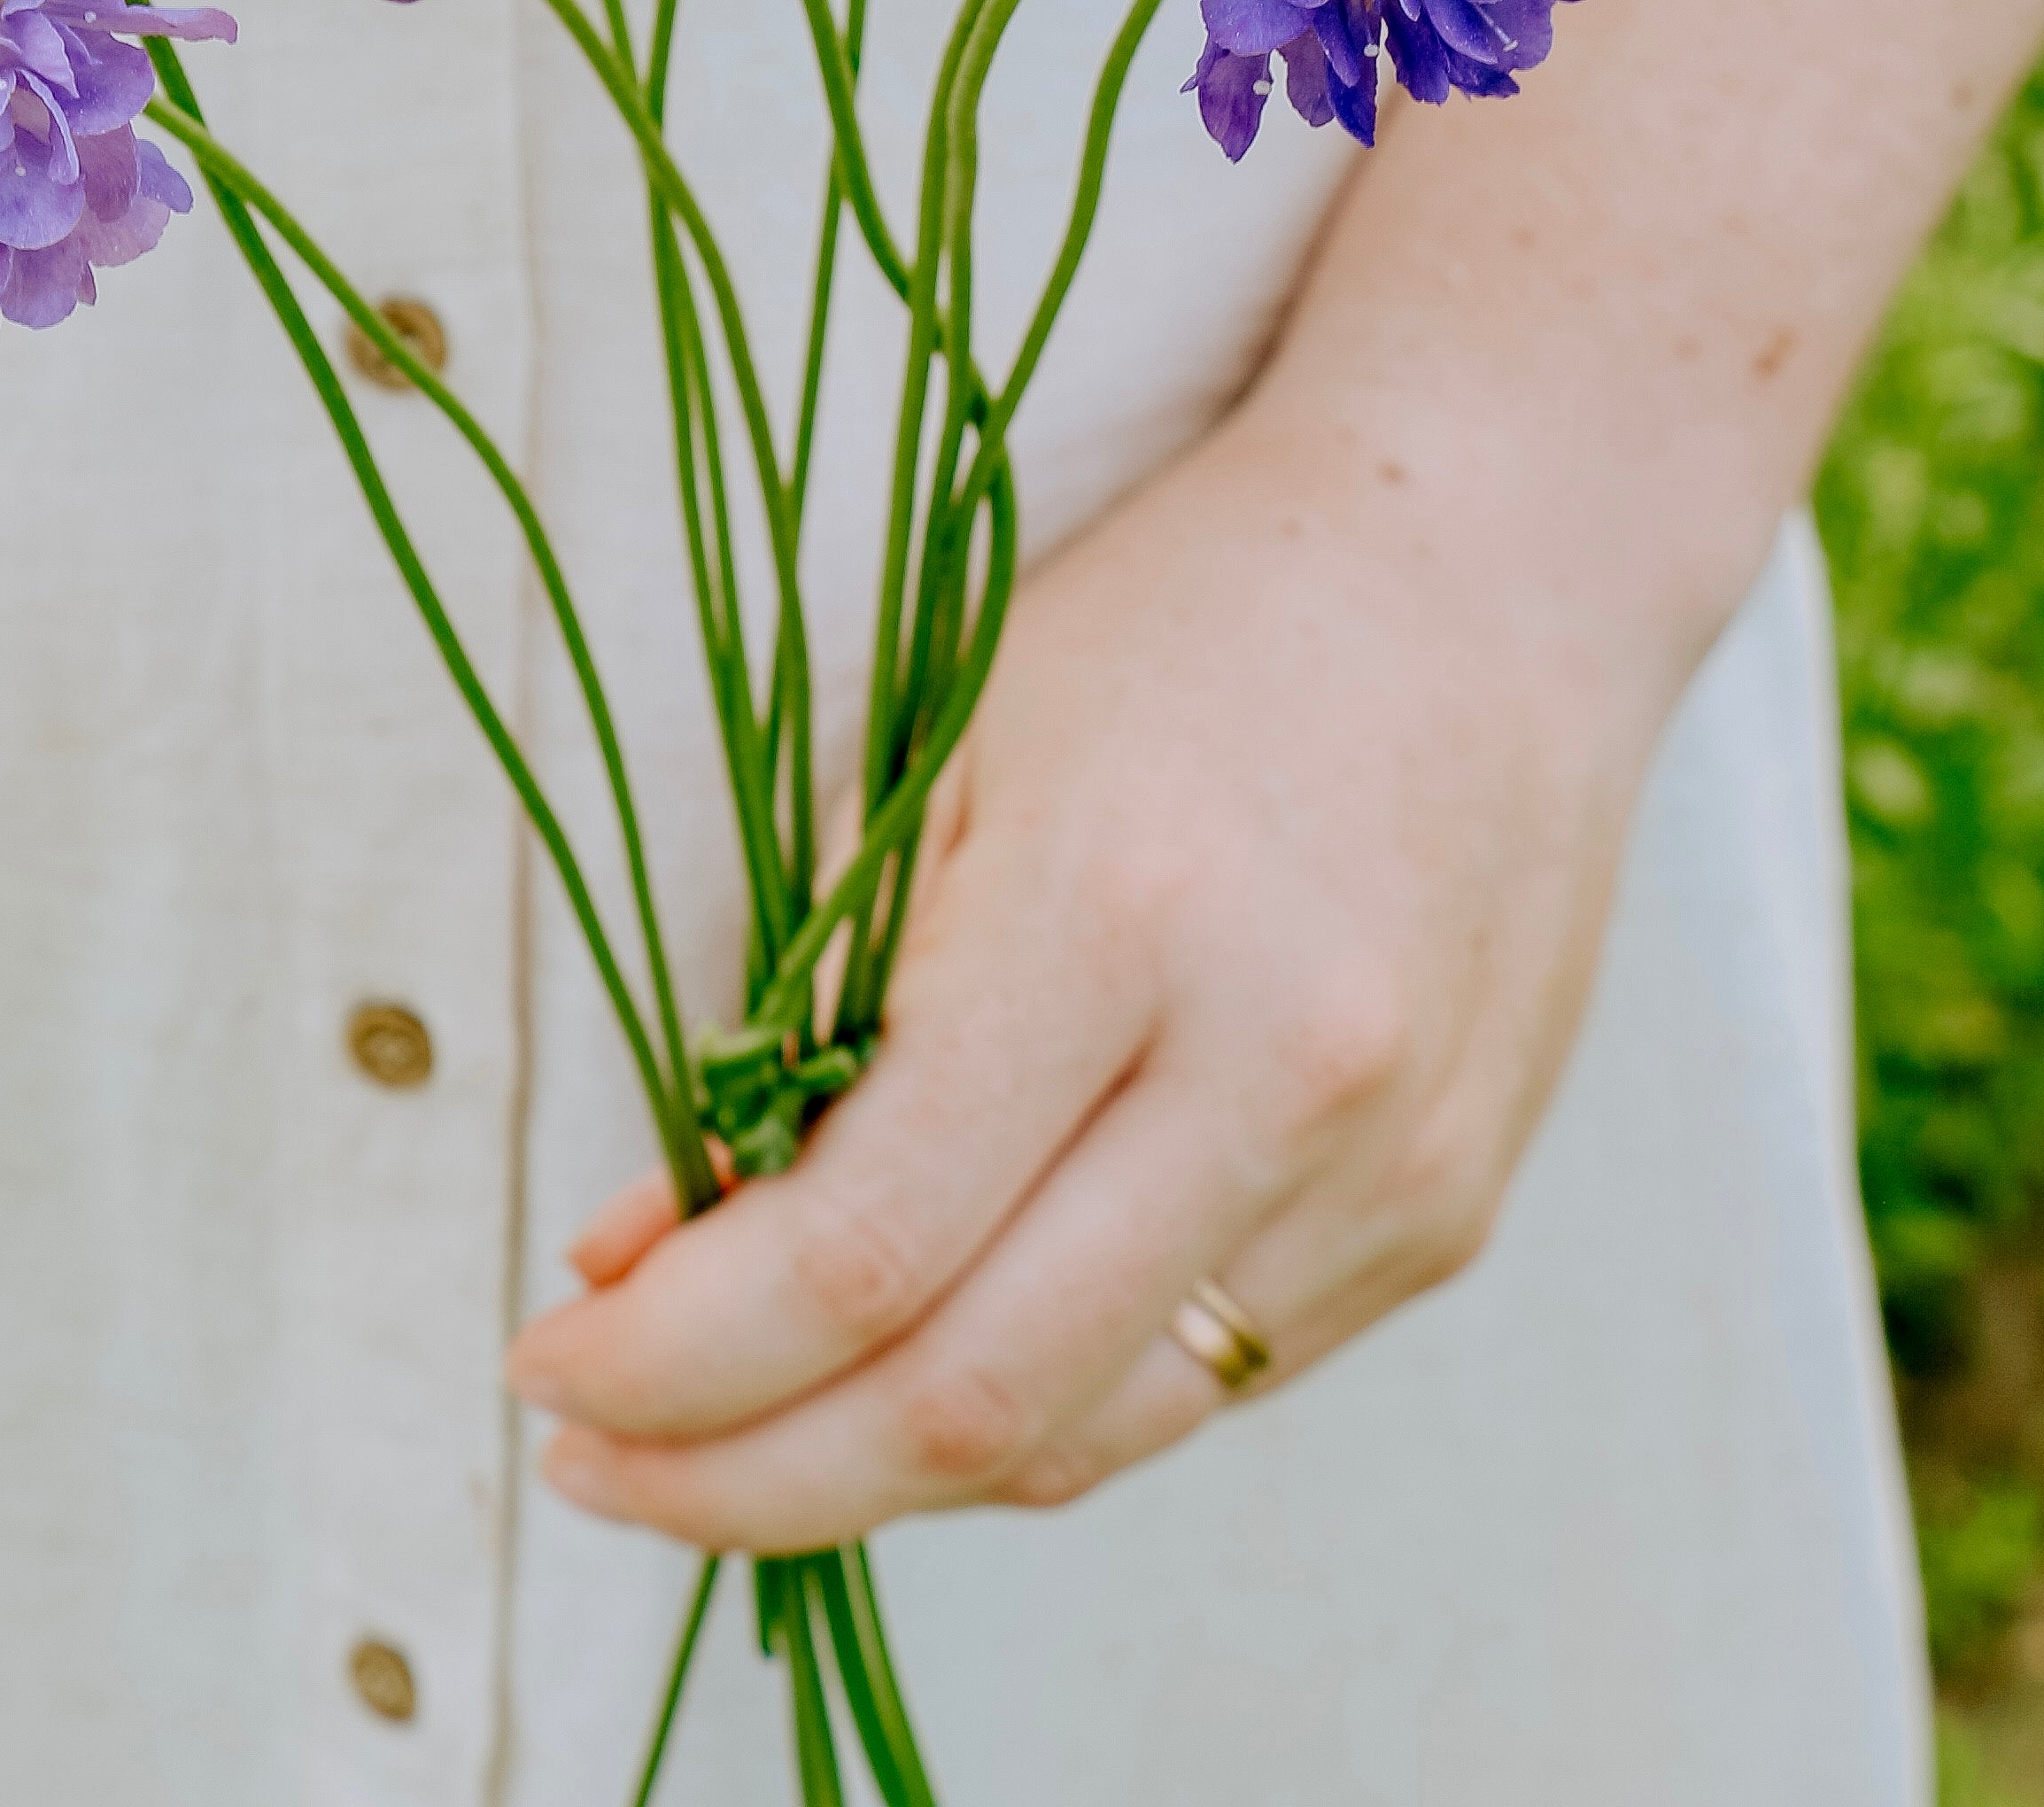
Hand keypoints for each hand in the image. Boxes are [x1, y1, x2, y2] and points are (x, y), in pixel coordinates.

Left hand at [504, 373, 1689, 1543]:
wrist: (1496, 563)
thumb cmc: (1190, 617)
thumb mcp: (947, 746)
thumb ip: (807, 1003)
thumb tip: (650, 1255)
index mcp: (1122, 916)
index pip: (862, 1249)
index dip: (675, 1353)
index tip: (547, 1363)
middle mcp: (1279, 1073)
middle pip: (971, 1407)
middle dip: (743, 1480)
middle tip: (597, 1459)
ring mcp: (1385, 1174)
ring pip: (1085, 1439)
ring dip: (879, 1473)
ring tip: (737, 1423)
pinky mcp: (1441, 1221)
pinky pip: (1196, 1385)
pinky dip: (1036, 1398)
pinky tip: (934, 1342)